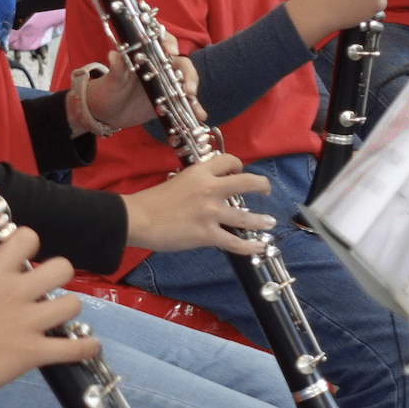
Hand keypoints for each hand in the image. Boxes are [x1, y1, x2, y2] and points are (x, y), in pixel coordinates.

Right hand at [0, 228, 98, 402]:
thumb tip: (2, 289)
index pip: (27, 237)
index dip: (34, 247)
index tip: (30, 261)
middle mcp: (14, 291)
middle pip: (63, 268)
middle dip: (61, 279)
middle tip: (50, 292)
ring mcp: (25, 322)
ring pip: (74, 305)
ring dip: (70, 314)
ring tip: (62, 321)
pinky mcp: (31, 352)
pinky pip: (74, 347)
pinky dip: (85, 347)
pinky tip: (88, 346)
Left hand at [82, 30, 203, 130]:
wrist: (106, 111)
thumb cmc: (107, 90)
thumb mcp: (111, 80)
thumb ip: (116, 69)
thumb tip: (114, 55)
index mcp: (145, 56)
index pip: (162, 42)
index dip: (170, 43)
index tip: (171, 52)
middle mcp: (159, 68)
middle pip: (181, 64)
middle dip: (189, 75)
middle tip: (188, 89)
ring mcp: (166, 85)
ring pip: (185, 84)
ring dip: (193, 94)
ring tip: (196, 108)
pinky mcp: (169, 101)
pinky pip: (183, 103)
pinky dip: (193, 108)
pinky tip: (199, 116)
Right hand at [124, 153, 273, 253]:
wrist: (138, 219)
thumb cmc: (151, 201)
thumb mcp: (177, 180)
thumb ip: (196, 183)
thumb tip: (208, 191)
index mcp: (200, 172)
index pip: (228, 161)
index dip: (238, 166)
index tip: (239, 173)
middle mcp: (210, 189)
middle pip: (247, 182)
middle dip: (262, 186)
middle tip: (266, 190)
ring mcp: (211, 212)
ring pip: (246, 216)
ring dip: (261, 220)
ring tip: (269, 222)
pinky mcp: (207, 234)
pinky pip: (235, 241)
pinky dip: (250, 246)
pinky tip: (258, 246)